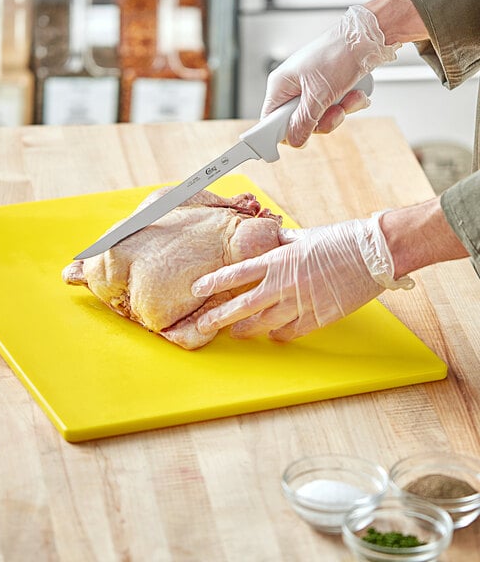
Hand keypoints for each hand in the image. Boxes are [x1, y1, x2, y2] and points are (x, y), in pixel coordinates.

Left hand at [192, 213, 413, 341]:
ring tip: (235, 334)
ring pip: (264, 323)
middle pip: (244, 305)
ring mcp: (302, 302)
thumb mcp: (305, 236)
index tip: (198, 289)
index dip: (214, 283)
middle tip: (205, 325)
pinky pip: (292, 332)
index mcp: (279, 260)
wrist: (375, 253)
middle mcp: (285, 282)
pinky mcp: (319, 316)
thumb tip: (271, 238)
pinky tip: (272, 337)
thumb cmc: (341, 240)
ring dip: (247, 330)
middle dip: (220, 317)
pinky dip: (279, 335)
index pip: (237, 273)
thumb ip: (283, 242)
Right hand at [261, 5, 400, 146]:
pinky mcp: (329, 87)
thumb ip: (304, 122)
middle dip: (321, 122)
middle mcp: (293, 87)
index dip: (282, 133)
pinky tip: (356, 93)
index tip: (298, 140)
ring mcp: (311, 88)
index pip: (270, 121)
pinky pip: (334, 108)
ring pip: (320, 117)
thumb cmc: (338, 53)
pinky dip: (348, 104)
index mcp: (281, 86)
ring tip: (350, 98)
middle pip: (299, 123)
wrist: (370, 35)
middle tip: (333, 113)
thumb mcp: (318, 95)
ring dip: (339, 112)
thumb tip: (294, 141)